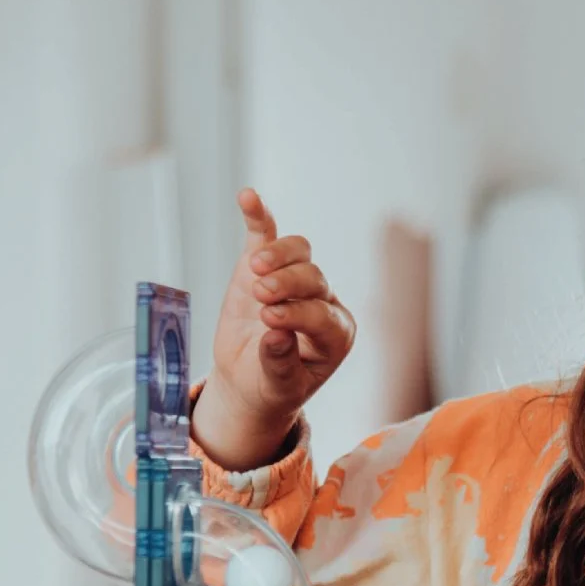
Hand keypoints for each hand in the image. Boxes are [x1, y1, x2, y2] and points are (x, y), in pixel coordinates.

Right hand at [191, 188, 355, 470]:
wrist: (249, 381)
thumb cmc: (271, 387)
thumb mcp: (278, 386)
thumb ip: (280, 363)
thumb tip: (276, 334)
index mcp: (336, 334)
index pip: (322, 314)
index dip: (298, 313)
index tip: (270, 320)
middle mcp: (323, 302)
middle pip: (313, 279)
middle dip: (288, 285)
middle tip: (261, 297)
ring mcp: (296, 280)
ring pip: (299, 253)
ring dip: (278, 256)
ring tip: (255, 270)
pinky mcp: (267, 265)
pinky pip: (267, 234)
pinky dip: (258, 216)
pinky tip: (248, 198)